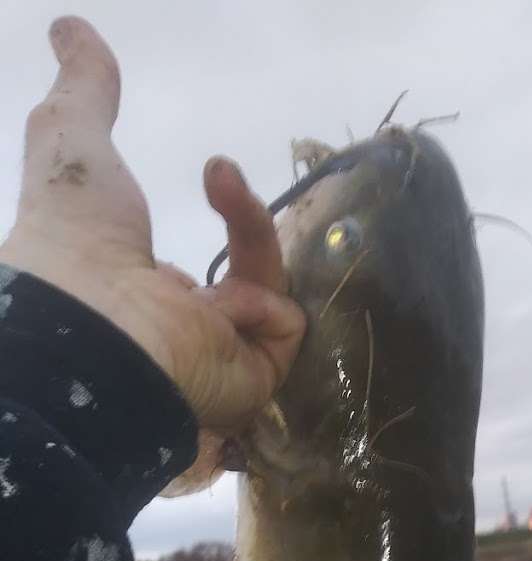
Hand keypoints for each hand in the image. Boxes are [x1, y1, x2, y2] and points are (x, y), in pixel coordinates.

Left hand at [0, 16, 305, 430]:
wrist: (98, 328)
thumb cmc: (75, 240)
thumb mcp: (72, 144)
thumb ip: (83, 91)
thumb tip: (71, 26)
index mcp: (134, 294)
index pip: (185, 266)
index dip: (219, 215)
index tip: (213, 170)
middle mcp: (178, 332)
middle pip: (245, 274)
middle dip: (245, 221)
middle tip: (221, 175)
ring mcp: (220, 358)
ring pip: (269, 289)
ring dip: (253, 234)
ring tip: (223, 186)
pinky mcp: (256, 380)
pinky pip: (285, 323)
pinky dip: (260, 304)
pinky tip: (219, 309)